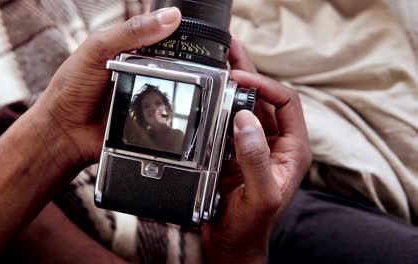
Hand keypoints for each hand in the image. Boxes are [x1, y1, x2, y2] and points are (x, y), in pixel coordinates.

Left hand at [32, 7, 181, 166]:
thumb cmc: (72, 86)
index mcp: (128, 48)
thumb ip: (131, 31)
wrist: (64, 129)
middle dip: (181, 64)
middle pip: (173, 63)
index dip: (176, 34)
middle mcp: (139, 70)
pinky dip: (169, 111)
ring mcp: (144, 94)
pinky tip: (170, 108)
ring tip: (178, 87)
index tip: (189, 35)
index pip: (160, 35)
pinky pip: (166, 113)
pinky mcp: (148, 117)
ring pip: (174, 87)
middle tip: (184, 65)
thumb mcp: (98, 49)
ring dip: (178, 87)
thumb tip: (170, 17)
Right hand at [202, 39, 311, 263]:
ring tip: (219, 61)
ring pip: (245, 106)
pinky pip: (228, 121)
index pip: (286, 103)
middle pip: (265, 98)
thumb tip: (244, 120)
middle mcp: (276, 143)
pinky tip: (208, 93)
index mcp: (292, 150)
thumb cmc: (252, 225)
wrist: (232, 243)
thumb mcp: (260, 194)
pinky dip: (219, 105)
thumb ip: (255, 157)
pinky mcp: (235, 150)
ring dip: (232, 84)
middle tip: (230, 50)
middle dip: (248, 73)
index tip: (240, 79)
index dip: (265, 85)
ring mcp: (254, 145)